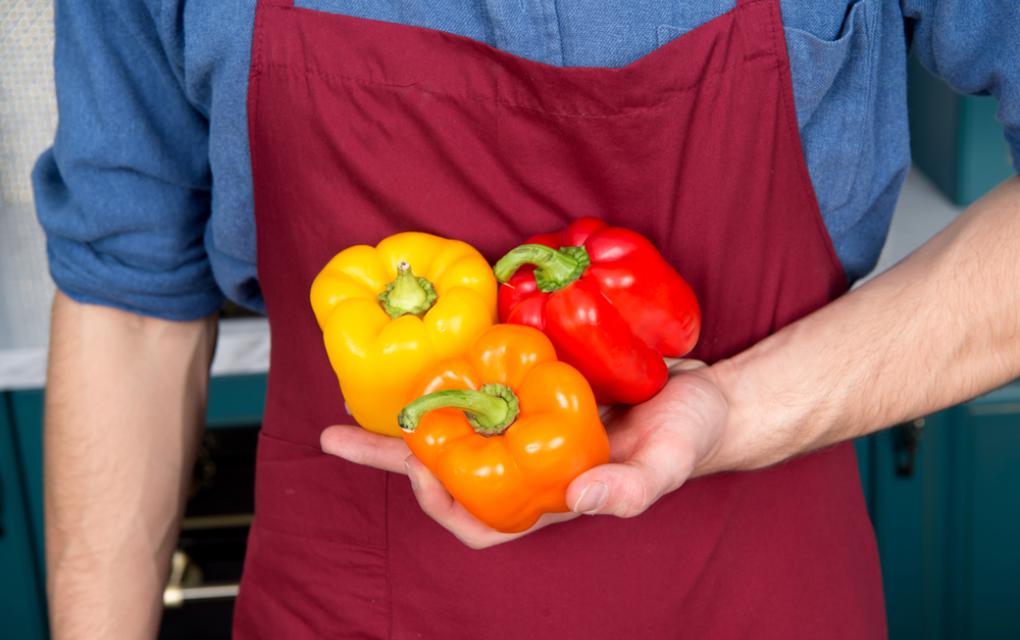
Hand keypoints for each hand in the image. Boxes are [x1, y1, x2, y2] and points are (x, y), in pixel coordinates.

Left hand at [320, 362, 728, 547]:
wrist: (703, 393)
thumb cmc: (689, 438)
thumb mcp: (668, 464)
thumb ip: (631, 490)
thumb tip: (580, 500)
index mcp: (549, 495)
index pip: (480, 522)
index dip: (442, 507)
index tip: (417, 473)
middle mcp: (528, 462)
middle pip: (447, 469)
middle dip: (390, 455)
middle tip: (335, 434)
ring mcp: (528, 422)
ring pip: (456, 422)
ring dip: (409, 411)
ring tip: (357, 392)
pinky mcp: (535, 384)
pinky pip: (483, 381)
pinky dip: (453, 371)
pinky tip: (429, 351)